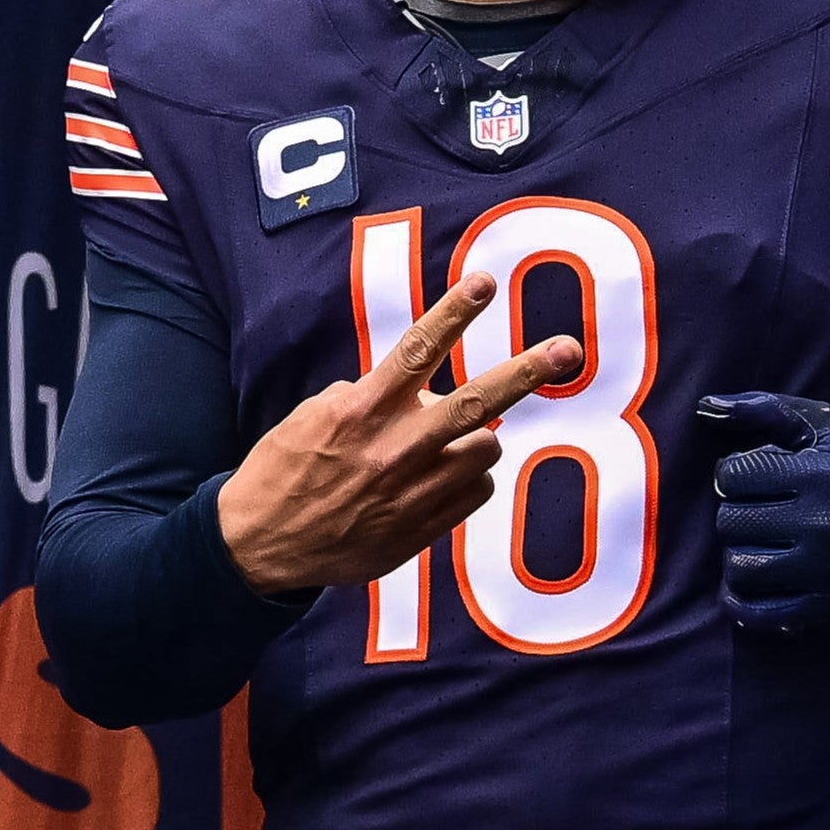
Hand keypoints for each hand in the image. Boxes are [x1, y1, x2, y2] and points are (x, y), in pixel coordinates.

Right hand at [214, 273, 580, 595]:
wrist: (260, 547)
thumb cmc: (285, 471)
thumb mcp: (313, 416)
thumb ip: (369, 398)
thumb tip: (420, 391)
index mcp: (360, 412)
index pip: (415, 350)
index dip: (454, 313)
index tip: (484, 282)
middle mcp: (393, 450)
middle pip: (476, 402)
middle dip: (527, 371)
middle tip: (569, 350)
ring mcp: (412, 493)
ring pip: (486, 448)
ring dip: (476, 437)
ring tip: (446, 443)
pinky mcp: (422, 530)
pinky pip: (476, 491)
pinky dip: (465, 478)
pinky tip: (434, 481)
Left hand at [705, 391, 829, 629]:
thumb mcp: (824, 428)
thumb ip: (765, 409)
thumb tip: (705, 407)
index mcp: (822, 475)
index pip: (734, 476)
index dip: (734, 475)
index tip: (753, 478)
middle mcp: (822, 523)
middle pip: (731, 522)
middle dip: (736, 513)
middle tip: (758, 510)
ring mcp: (822, 570)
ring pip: (738, 566)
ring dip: (739, 554)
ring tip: (760, 542)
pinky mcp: (821, 606)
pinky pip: (755, 611)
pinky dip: (740, 600)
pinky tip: (748, 582)